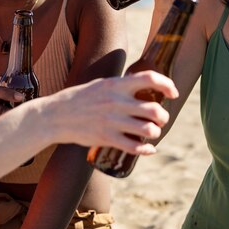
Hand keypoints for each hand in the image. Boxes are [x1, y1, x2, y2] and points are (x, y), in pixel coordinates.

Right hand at [39, 71, 178, 152]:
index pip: (149, 78)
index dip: (167, 84)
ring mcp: (112, 121)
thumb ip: (120, 86)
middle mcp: (117, 101)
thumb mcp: (100, 84)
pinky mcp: (106, 138)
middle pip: (154, 110)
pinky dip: (146, 150)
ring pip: (148, 130)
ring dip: (156, 133)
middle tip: (161, 119)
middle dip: (163, 117)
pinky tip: (149, 150)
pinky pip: (134, 147)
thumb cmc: (79, 98)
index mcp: (116, 84)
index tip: (174, 92)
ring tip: (153, 133)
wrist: (55, 115)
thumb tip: (141, 87)